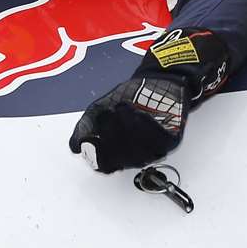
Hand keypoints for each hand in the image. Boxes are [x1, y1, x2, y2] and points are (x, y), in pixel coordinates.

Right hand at [69, 74, 188, 172]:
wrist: (156, 83)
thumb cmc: (128, 98)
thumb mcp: (99, 109)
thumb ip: (86, 127)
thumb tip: (76, 147)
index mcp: (117, 152)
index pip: (105, 165)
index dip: (98, 153)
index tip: (93, 136)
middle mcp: (135, 155)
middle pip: (122, 159)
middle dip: (113, 136)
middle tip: (107, 114)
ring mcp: (154, 150)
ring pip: (140, 153)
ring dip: (129, 130)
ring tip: (122, 108)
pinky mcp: (170, 140)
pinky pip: (160, 142)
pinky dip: (149, 129)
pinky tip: (140, 114)